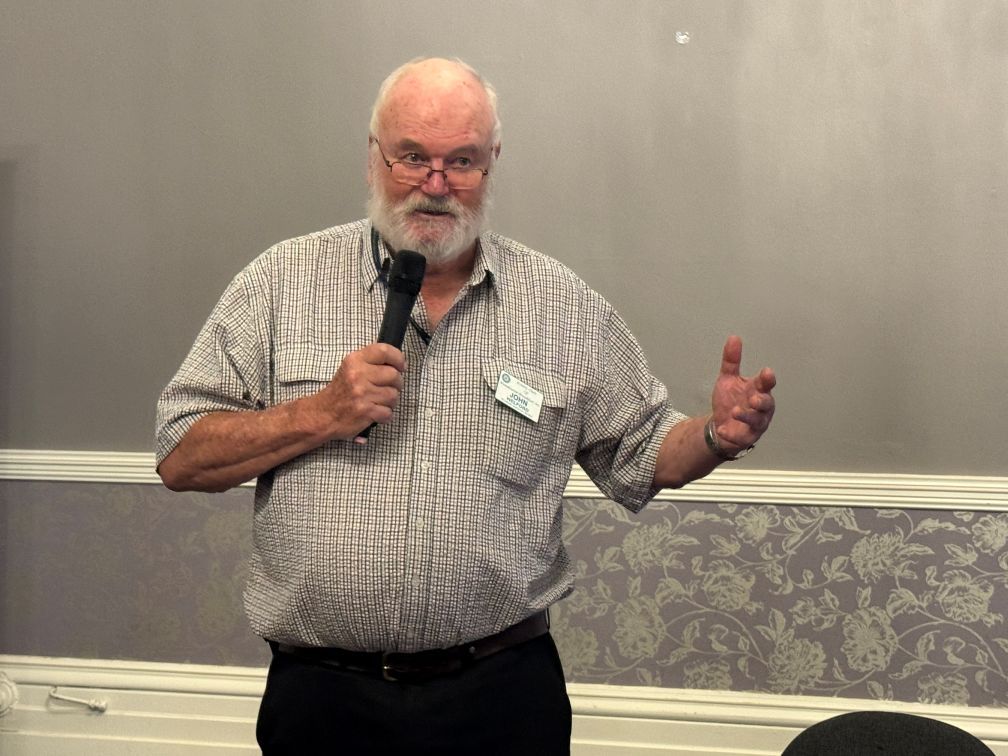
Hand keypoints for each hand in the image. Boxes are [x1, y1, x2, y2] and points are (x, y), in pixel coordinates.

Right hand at [315, 343, 405, 439]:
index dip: (398, 358)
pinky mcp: (365, 411)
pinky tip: (375, 413)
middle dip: (396, 384)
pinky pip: (389, 412)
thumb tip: (397, 363)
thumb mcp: (350, 368)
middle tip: (387, 388)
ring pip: (394, 395)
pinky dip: (385, 415)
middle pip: (394, 375)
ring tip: (378, 402)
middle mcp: (358, 375)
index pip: (384, 351)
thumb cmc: (339, 393)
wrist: (322, 415)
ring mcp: (362, 393)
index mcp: (354, 361)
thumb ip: (370, 362)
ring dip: (390, 401)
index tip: (400, 366)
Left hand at [710, 335, 775, 453]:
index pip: (766, 383)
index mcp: (758, 390)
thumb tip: (734, 337)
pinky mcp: (746, 438)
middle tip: (753, 399)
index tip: (766, 372)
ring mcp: (755, 424)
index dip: (767, 379)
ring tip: (734, 412)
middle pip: (767, 404)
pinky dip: (731, 433)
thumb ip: (731, 361)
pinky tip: (722, 429)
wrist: (719, 424)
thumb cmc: (730, 400)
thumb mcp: (728, 379)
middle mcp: (761, 408)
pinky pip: (741, 438)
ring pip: (756, 421)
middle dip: (762, 401)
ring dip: (746, 416)